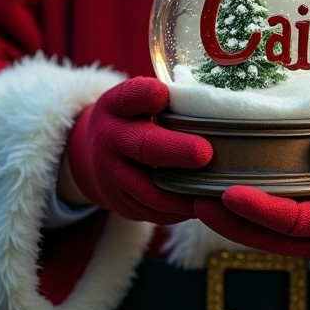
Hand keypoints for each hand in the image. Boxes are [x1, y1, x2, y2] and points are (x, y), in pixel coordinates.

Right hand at [64, 77, 212, 222]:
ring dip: (185, 191)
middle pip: (144, 148)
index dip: (146, 96)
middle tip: (206, 152)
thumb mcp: (132, 99)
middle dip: (176, 151)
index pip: (129, 97)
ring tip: (215, 184)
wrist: (94, 157)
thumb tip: (178, 95)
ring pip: (151, 192)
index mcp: (115, 110)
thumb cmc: (128, 120)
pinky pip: (157, 214)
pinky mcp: (125, 207)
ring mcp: (114, 181)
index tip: (164, 96)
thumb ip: (151, 95)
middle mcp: (110, 145)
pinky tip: (205, 201)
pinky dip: (182, 210)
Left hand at [194, 131, 309, 262]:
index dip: (256, 209)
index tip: (227, 193)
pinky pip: (269, 232)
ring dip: (229, 223)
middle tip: (192, 199)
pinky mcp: (305, 237)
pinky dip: (244, 219)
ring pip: (262, 239)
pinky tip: (221, 198)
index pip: (289, 222)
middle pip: (264, 238)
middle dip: (227, 222)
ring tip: (195, 198)